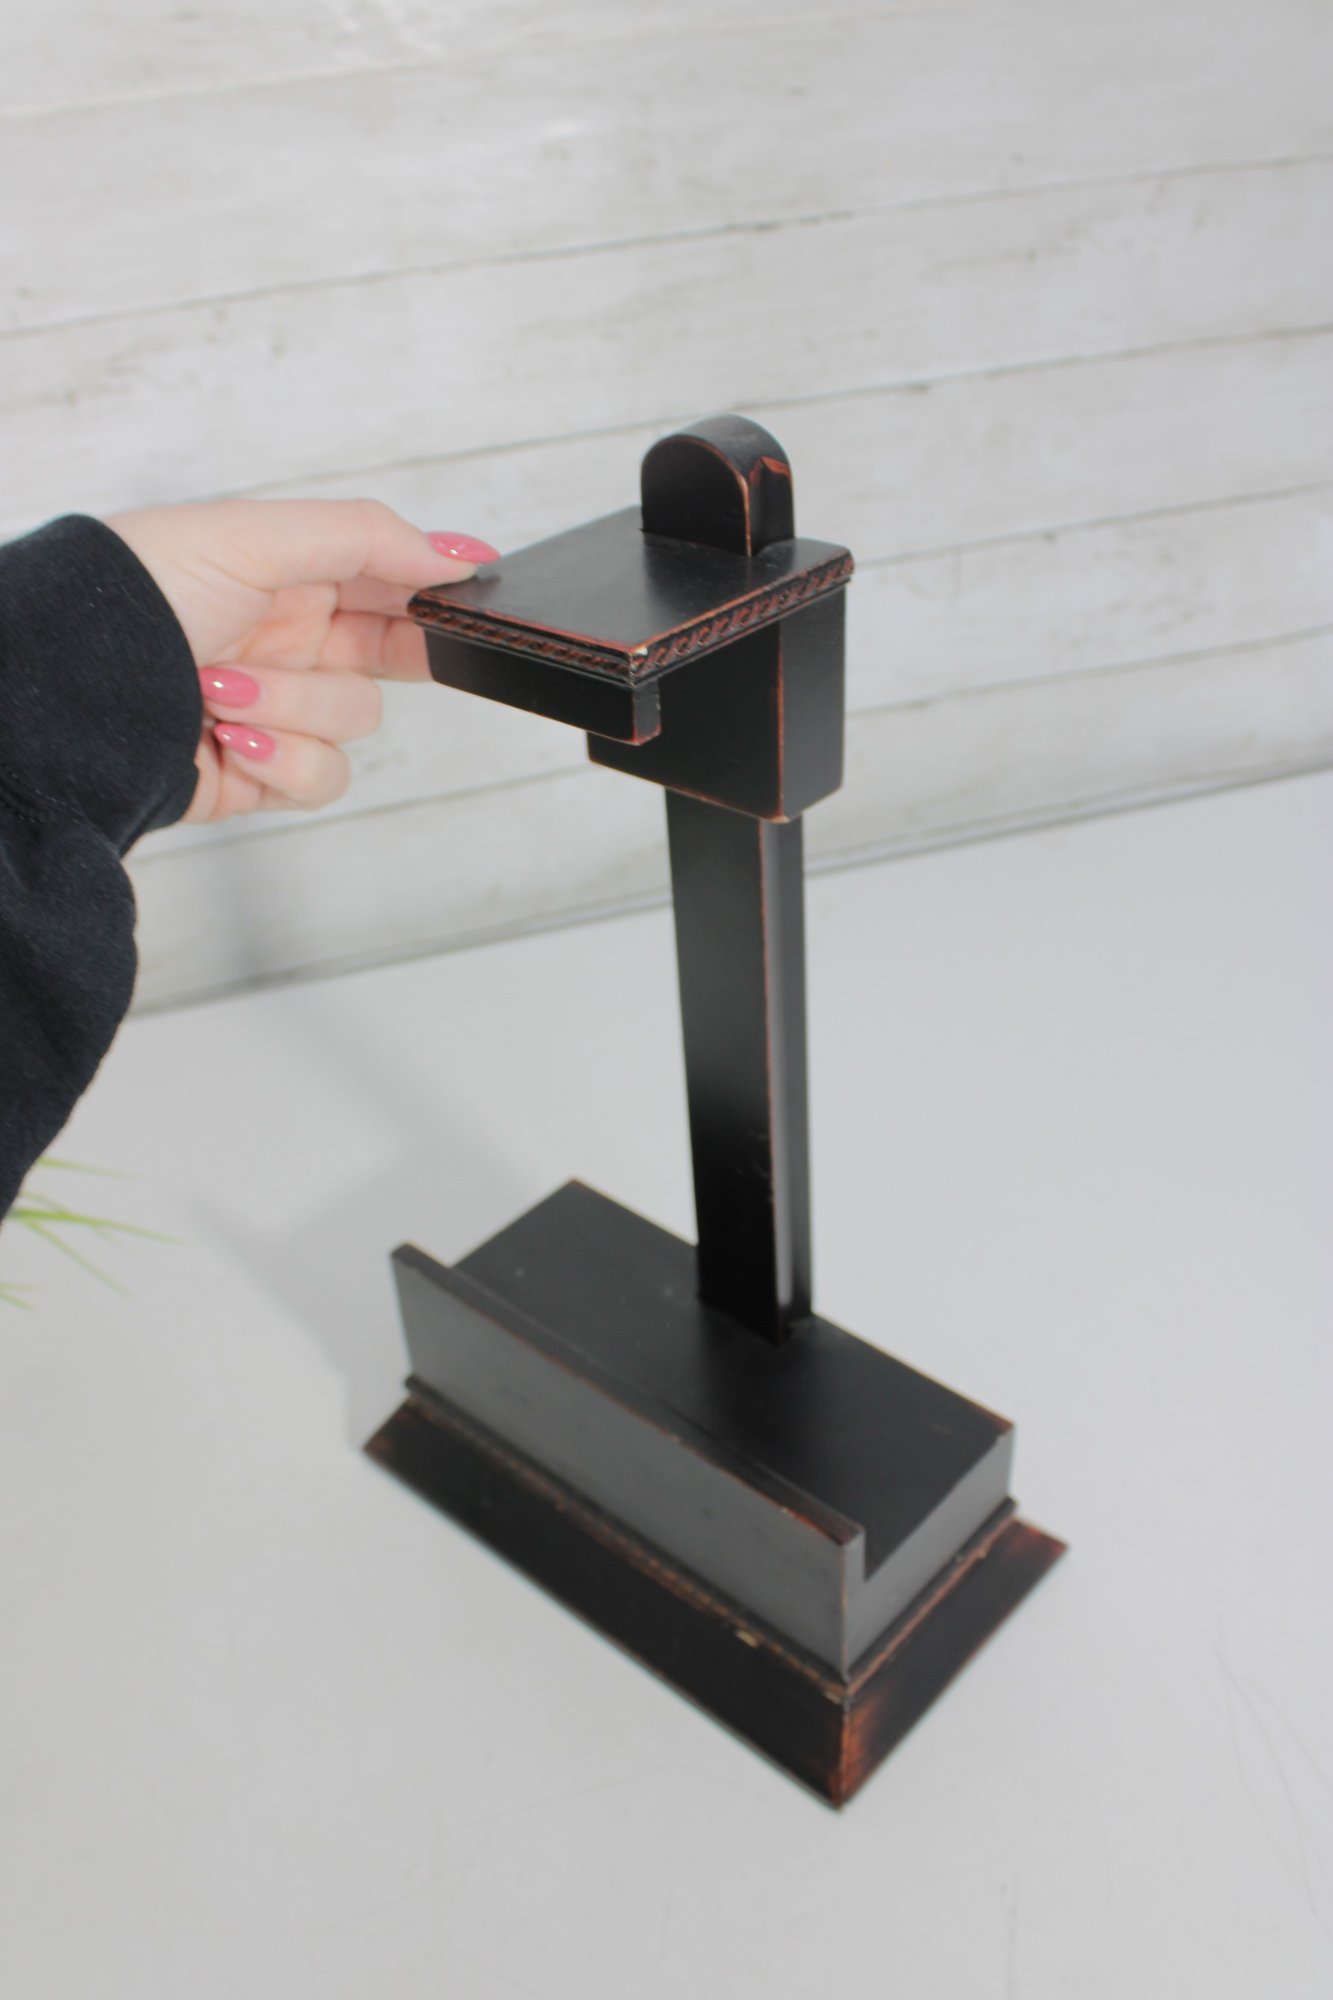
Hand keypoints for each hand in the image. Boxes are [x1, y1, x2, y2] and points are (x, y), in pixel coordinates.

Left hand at [102, 498, 497, 822]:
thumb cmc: (133, 596)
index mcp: (290, 572)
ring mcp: (279, 709)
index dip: (431, 589)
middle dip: (379, 651)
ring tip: (218, 691)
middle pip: (393, 652)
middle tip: (354, 642)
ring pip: (356, 720)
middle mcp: (290, 639)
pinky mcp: (262, 774)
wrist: (59, 696)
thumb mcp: (252, 537)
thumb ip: (365, 538)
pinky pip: (324, 779)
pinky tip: (228, 740)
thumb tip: (455, 552)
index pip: (391, 580)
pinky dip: (283, 762)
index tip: (461, 595)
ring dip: (293, 708)